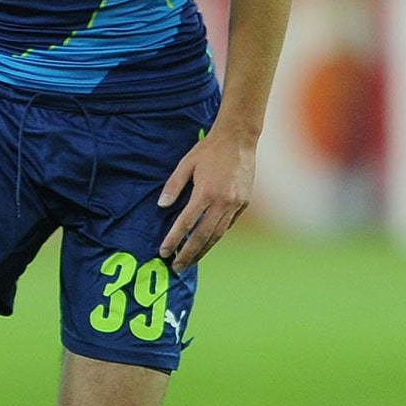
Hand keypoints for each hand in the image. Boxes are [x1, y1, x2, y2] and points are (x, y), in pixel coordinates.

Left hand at [157, 123, 255, 269]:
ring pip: (218, 235)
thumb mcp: (186, 164)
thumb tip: (161, 206)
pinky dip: (217, 235)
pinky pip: (228, 224)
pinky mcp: (244, 203)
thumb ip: (173, 186)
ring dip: (203, 250)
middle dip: (189, 254)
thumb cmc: (209, 150)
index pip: (185, 224)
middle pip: (203, 236)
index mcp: (205, 192)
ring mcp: (235, 204)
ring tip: (191, 260)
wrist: (239, 139)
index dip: (173, 240)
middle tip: (177, 267)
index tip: (164, 252)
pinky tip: (207, 242)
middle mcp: (222, 202)